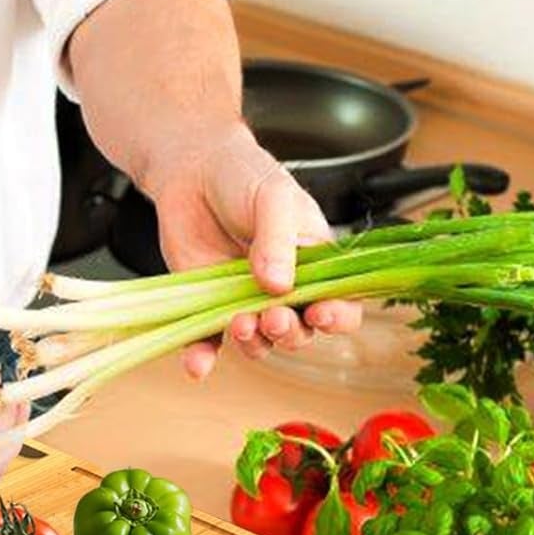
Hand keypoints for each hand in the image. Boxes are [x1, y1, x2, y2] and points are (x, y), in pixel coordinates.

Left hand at [142, 121, 361, 376]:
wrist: (193, 169)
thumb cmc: (245, 177)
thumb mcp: (274, 197)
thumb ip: (279, 239)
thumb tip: (278, 285)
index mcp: (316, 264)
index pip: (341, 303)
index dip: (338, 316)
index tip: (322, 313)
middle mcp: (285, 290)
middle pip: (300, 331)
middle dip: (290, 331)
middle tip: (273, 317)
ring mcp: (246, 300)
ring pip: (259, 341)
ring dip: (253, 343)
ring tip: (239, 323)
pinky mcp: (208, 306)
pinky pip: (209, 340)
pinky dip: (203, 357)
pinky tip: (197, 365)